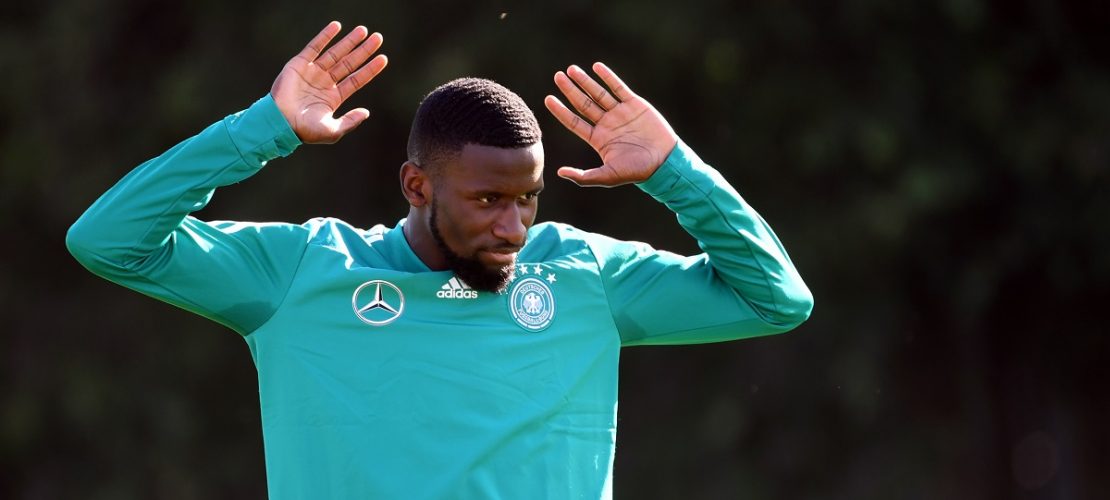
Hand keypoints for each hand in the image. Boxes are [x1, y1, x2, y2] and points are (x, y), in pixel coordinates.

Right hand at [270, 21, 387, 143]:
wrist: (280, 123)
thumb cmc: (305, 131)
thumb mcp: (333, 131)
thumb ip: (350, 121)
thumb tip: (366, 112)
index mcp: (334, 97)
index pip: (357, 80)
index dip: (370, 69)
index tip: (383, 58)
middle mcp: (325, 83)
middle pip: (349, 63)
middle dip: (363, 50)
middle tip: (378, 38)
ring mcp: (313, 72)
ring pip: (335, 53)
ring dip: (349, 41)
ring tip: (363, 30)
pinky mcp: (299, 64)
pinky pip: (314, 47)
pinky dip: (325, 36)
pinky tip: (337, 26)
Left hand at [544, 63, 677, 186]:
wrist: (664, 162)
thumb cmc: (636, 171)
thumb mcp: (607, 176)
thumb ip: (583, 176)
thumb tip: (559, 173)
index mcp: (598, 139)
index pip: (574, 122)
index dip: (561, 110)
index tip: (548, 98)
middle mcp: (606, 124)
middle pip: (583, 104)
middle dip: (570, 90)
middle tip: (557, 76)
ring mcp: (620, 113)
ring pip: (598, 93)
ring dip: (585, 81)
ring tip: (571, 69)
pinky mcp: (635, 105)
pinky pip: (618, 88)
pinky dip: (608, 77)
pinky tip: (596, 67)